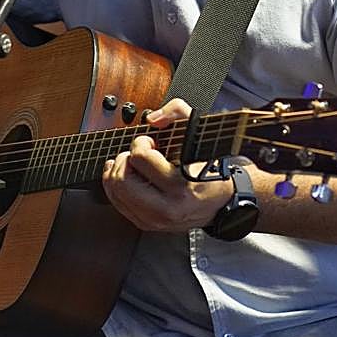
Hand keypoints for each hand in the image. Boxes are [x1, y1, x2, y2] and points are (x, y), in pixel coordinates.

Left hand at [101, 98, 233, 231]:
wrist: (222, 201)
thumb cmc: (210, 167)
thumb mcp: (200, 132)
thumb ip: (177, 112)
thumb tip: (152, 119)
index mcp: (181, 185)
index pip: (141, 158)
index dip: (141, 142)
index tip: (150, 141)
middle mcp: (167, 207)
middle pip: (123, 179)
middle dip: (125, 158)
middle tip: (137, 153)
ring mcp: (156, 219)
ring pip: (116, 193)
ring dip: (117, 172)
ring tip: (130, 163)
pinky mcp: (147, 224)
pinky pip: (117, 204)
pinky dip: (114, 186)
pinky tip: (123, 175)